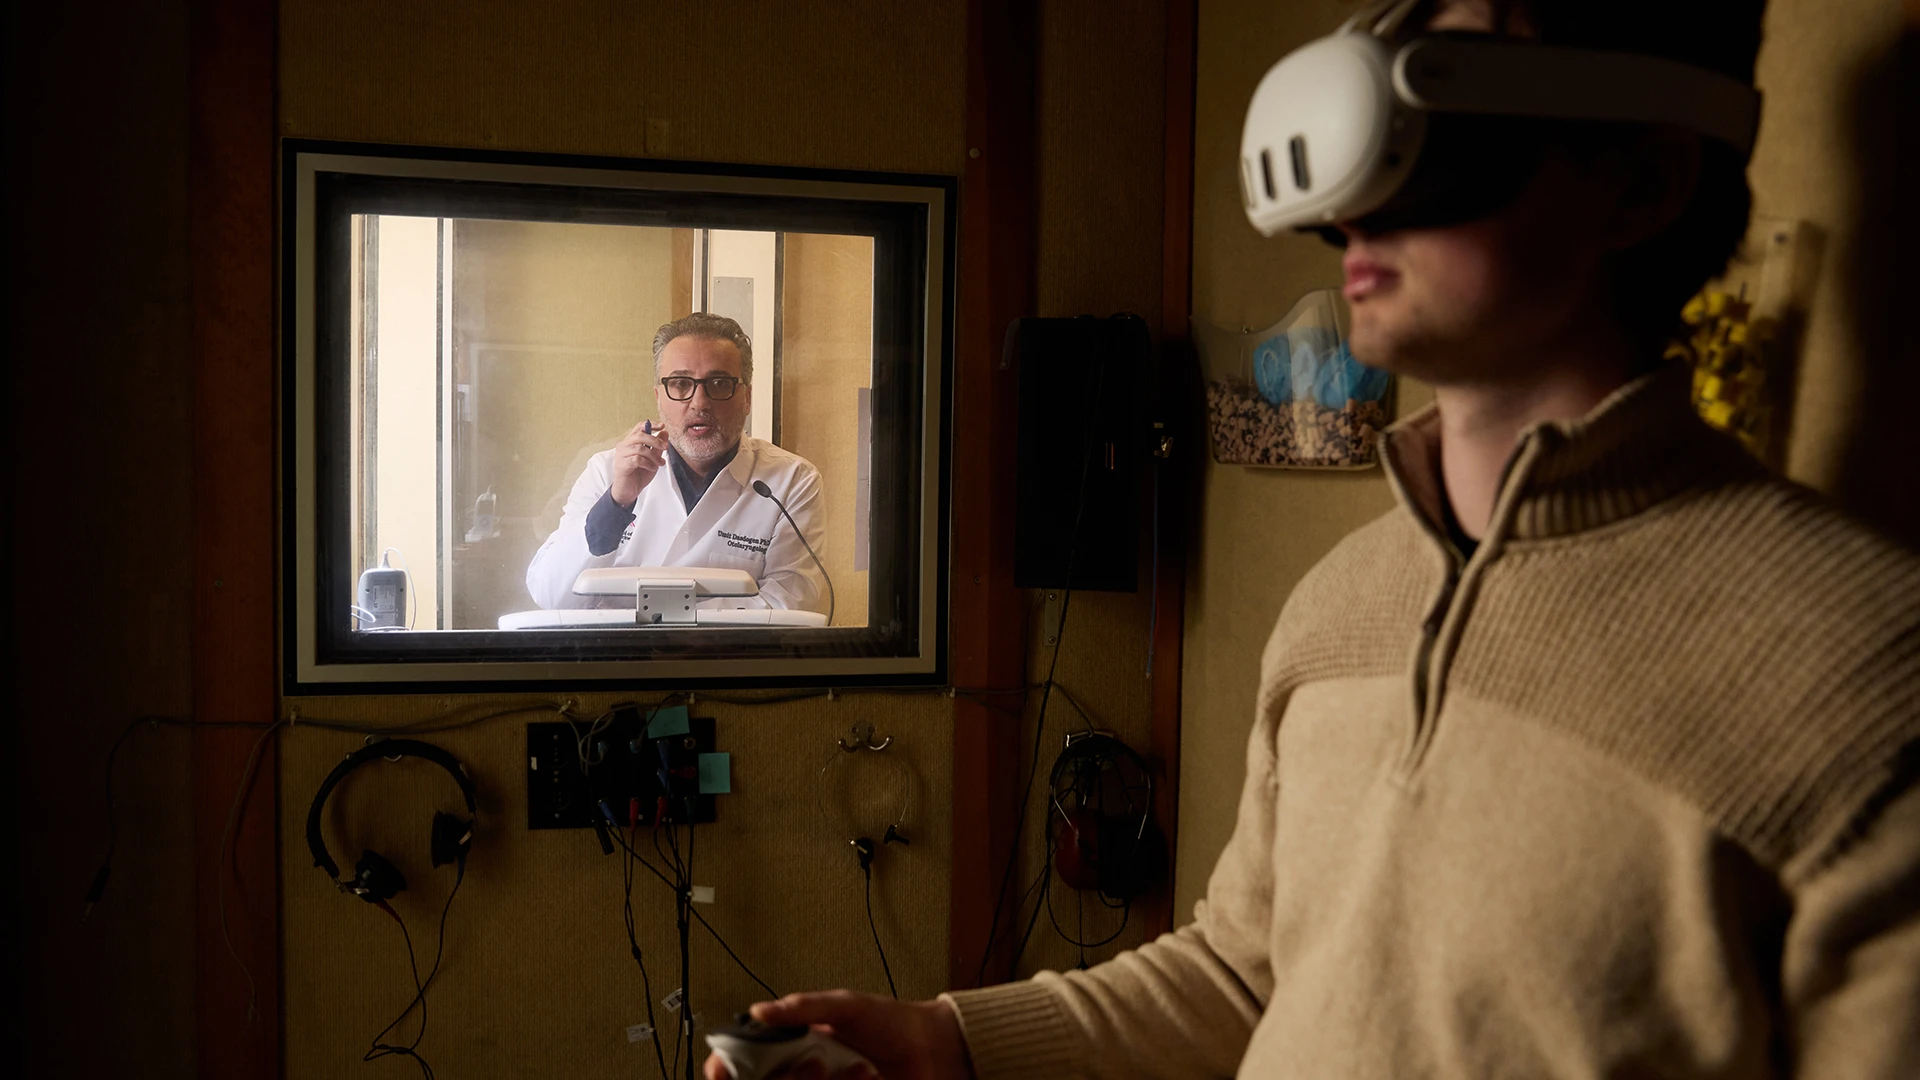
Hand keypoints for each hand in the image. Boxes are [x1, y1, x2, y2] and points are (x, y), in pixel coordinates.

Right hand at [609, 420, 667, 506]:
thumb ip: (657, 446)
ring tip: (660, 463)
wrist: (629, 490)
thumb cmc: (639, 473)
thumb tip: (665, 432)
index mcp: (630, 442)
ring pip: (640, 448)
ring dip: (654, 456)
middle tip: (666, 447)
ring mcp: (621, 455)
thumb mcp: (653, 459)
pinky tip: (652, 468)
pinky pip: (637, 459)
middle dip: (655, 440)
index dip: (651, 425)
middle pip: (640, 435)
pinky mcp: (622, 465)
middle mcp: (623, 446)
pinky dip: (648, 463)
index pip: (639, 427)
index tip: (662, 426)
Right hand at [703, 991, 972, 1079]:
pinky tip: (869, 1079)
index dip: (725, 1070)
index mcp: (792, 1046)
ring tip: (857, 1070)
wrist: (934, 1050)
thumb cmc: (891, 1023)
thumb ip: (803, 1006)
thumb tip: (760, 1010)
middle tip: (814, 1063)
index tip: (721, 1071)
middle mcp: (801, 1074)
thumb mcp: (846, 1005)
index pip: (744, 1065)